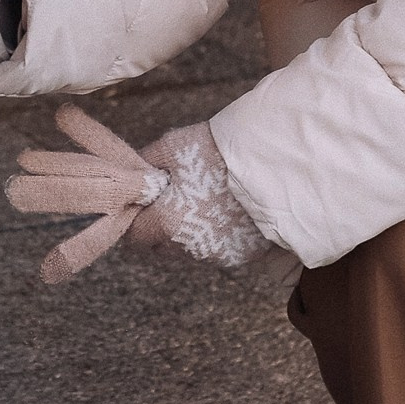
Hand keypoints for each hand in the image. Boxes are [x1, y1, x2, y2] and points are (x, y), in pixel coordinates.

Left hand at [6, 107, 282, 284]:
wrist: (272, 162)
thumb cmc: (217, 152)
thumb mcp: (172, 147)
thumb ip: (144, 165)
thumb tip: (132, 176)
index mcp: (166, 223)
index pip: (134, 236)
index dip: (135, 218)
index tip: (144, 204)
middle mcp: (189, 247)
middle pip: (161, 246)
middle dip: (160, 227)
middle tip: (173, 199)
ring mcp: (217, 254)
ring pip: (189, 250)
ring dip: (188, 233)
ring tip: (205, 202)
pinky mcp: (241, 256)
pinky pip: (217, 250)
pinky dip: (216, 236)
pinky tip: (226, 212)